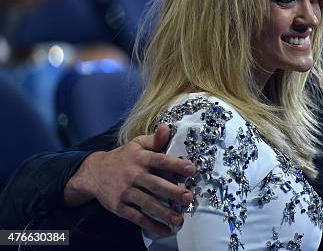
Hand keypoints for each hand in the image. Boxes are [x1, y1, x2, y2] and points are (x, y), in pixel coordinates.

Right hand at [64, 125, 195, 235]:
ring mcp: (125, 192)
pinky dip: (150, 225)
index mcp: (141, 158)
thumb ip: (154, 139)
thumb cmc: (123, 157)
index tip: (192, 169)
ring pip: (147, 203)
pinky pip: (136, 217)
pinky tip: (164, 230)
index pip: (160, 160)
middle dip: (172, 192)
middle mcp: (133, 174)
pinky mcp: (119, 206)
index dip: (176, 164)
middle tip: (188, 198)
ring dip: (163, 212)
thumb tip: (167, 128)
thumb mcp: (136, 144)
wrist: (93, 172)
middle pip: (155, 184)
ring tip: (179, 220)